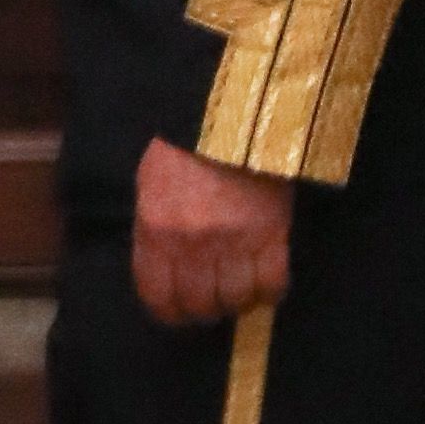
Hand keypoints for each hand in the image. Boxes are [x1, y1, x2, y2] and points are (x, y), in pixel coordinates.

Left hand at [132, 135, 294, 327]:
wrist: (234, 110)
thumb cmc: (186, 141)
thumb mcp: (152, 182)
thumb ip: (156, 227)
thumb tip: (164, 263)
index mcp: (156, 231)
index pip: (158, 296)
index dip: (171, 313)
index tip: (180, 313)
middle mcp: (191, 246)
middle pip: (200, 304)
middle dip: (206, 309)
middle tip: (215, 301)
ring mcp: (232, 243)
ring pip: (236, 300)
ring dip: (239, 302)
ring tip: (242, 292)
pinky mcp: (270, 233)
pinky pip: (272, 282)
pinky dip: (271, 291)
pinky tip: (269, 285)